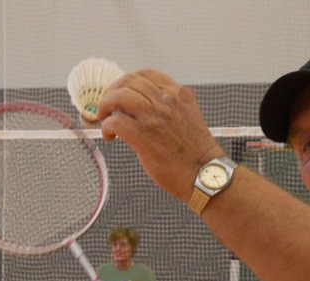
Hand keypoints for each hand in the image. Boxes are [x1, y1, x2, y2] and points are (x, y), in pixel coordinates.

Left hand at [97, 70, 222, 200]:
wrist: (204, 175)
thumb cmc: (196, 153)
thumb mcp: (189, 118)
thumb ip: (171, 107)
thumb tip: (144, 108)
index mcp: (178, 94)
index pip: (146, 75)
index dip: (129, 81)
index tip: (122, 91)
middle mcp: (166, 101)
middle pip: (129, 81)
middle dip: (113, 91)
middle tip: (108, 105)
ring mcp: (154, 118)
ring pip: (119, 96)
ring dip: (106, 105)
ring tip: (105, 118)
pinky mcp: (144, 136)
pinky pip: (116, 122)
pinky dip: (107, 127)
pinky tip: (109, 136)